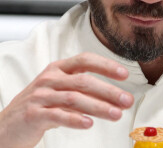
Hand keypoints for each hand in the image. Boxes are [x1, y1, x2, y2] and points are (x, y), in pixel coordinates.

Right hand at [0, 52, 133, 147]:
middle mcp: (51, 78)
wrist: (6, 125)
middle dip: (108, 90)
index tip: (124, 74)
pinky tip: (89, 124)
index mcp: (59, 68)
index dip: (106, 65)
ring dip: (99, 107)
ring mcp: (41, 95)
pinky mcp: (34, 114)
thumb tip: (113, 96)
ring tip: (116, 114)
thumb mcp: (60, 91)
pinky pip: (58, 115)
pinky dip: (75, 119)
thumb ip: (83, 91)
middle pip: (84, 80)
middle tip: (126, 100)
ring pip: (75, 98)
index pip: (86, 60)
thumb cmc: (40, 105)